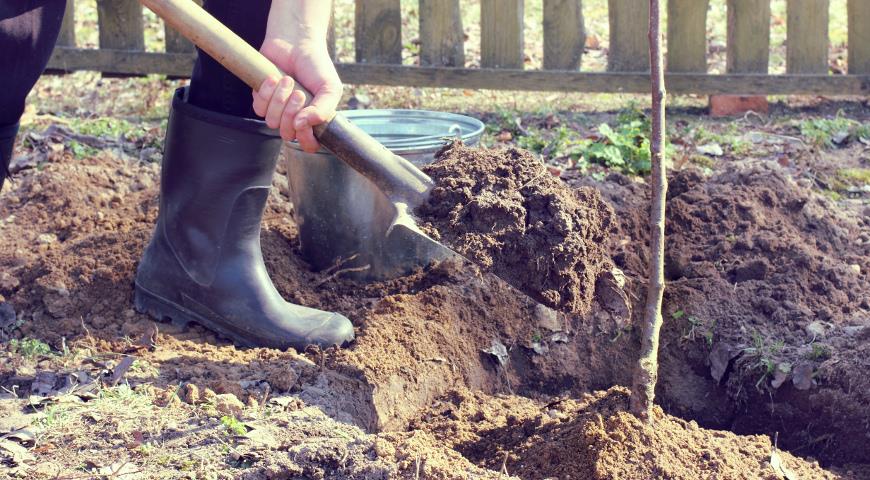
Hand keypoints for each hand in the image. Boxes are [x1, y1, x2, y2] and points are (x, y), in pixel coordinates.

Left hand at [252, 38, 341, 152]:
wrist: (296, 42)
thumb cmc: (316, 65)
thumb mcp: (329, 88)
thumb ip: (324, 110)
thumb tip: (302, 125)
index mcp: (313, 120)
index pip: (309, 145)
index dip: (306, 139)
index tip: (306, 122)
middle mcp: (295, 118)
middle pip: (288, 134)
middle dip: (292, 113)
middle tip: (299, 92)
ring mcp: (277, 109)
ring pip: (272, 121)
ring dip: (280, 99)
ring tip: (288, 80)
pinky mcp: (261, 98)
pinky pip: (258, 107)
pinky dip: (266, 91)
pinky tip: (274, 77)